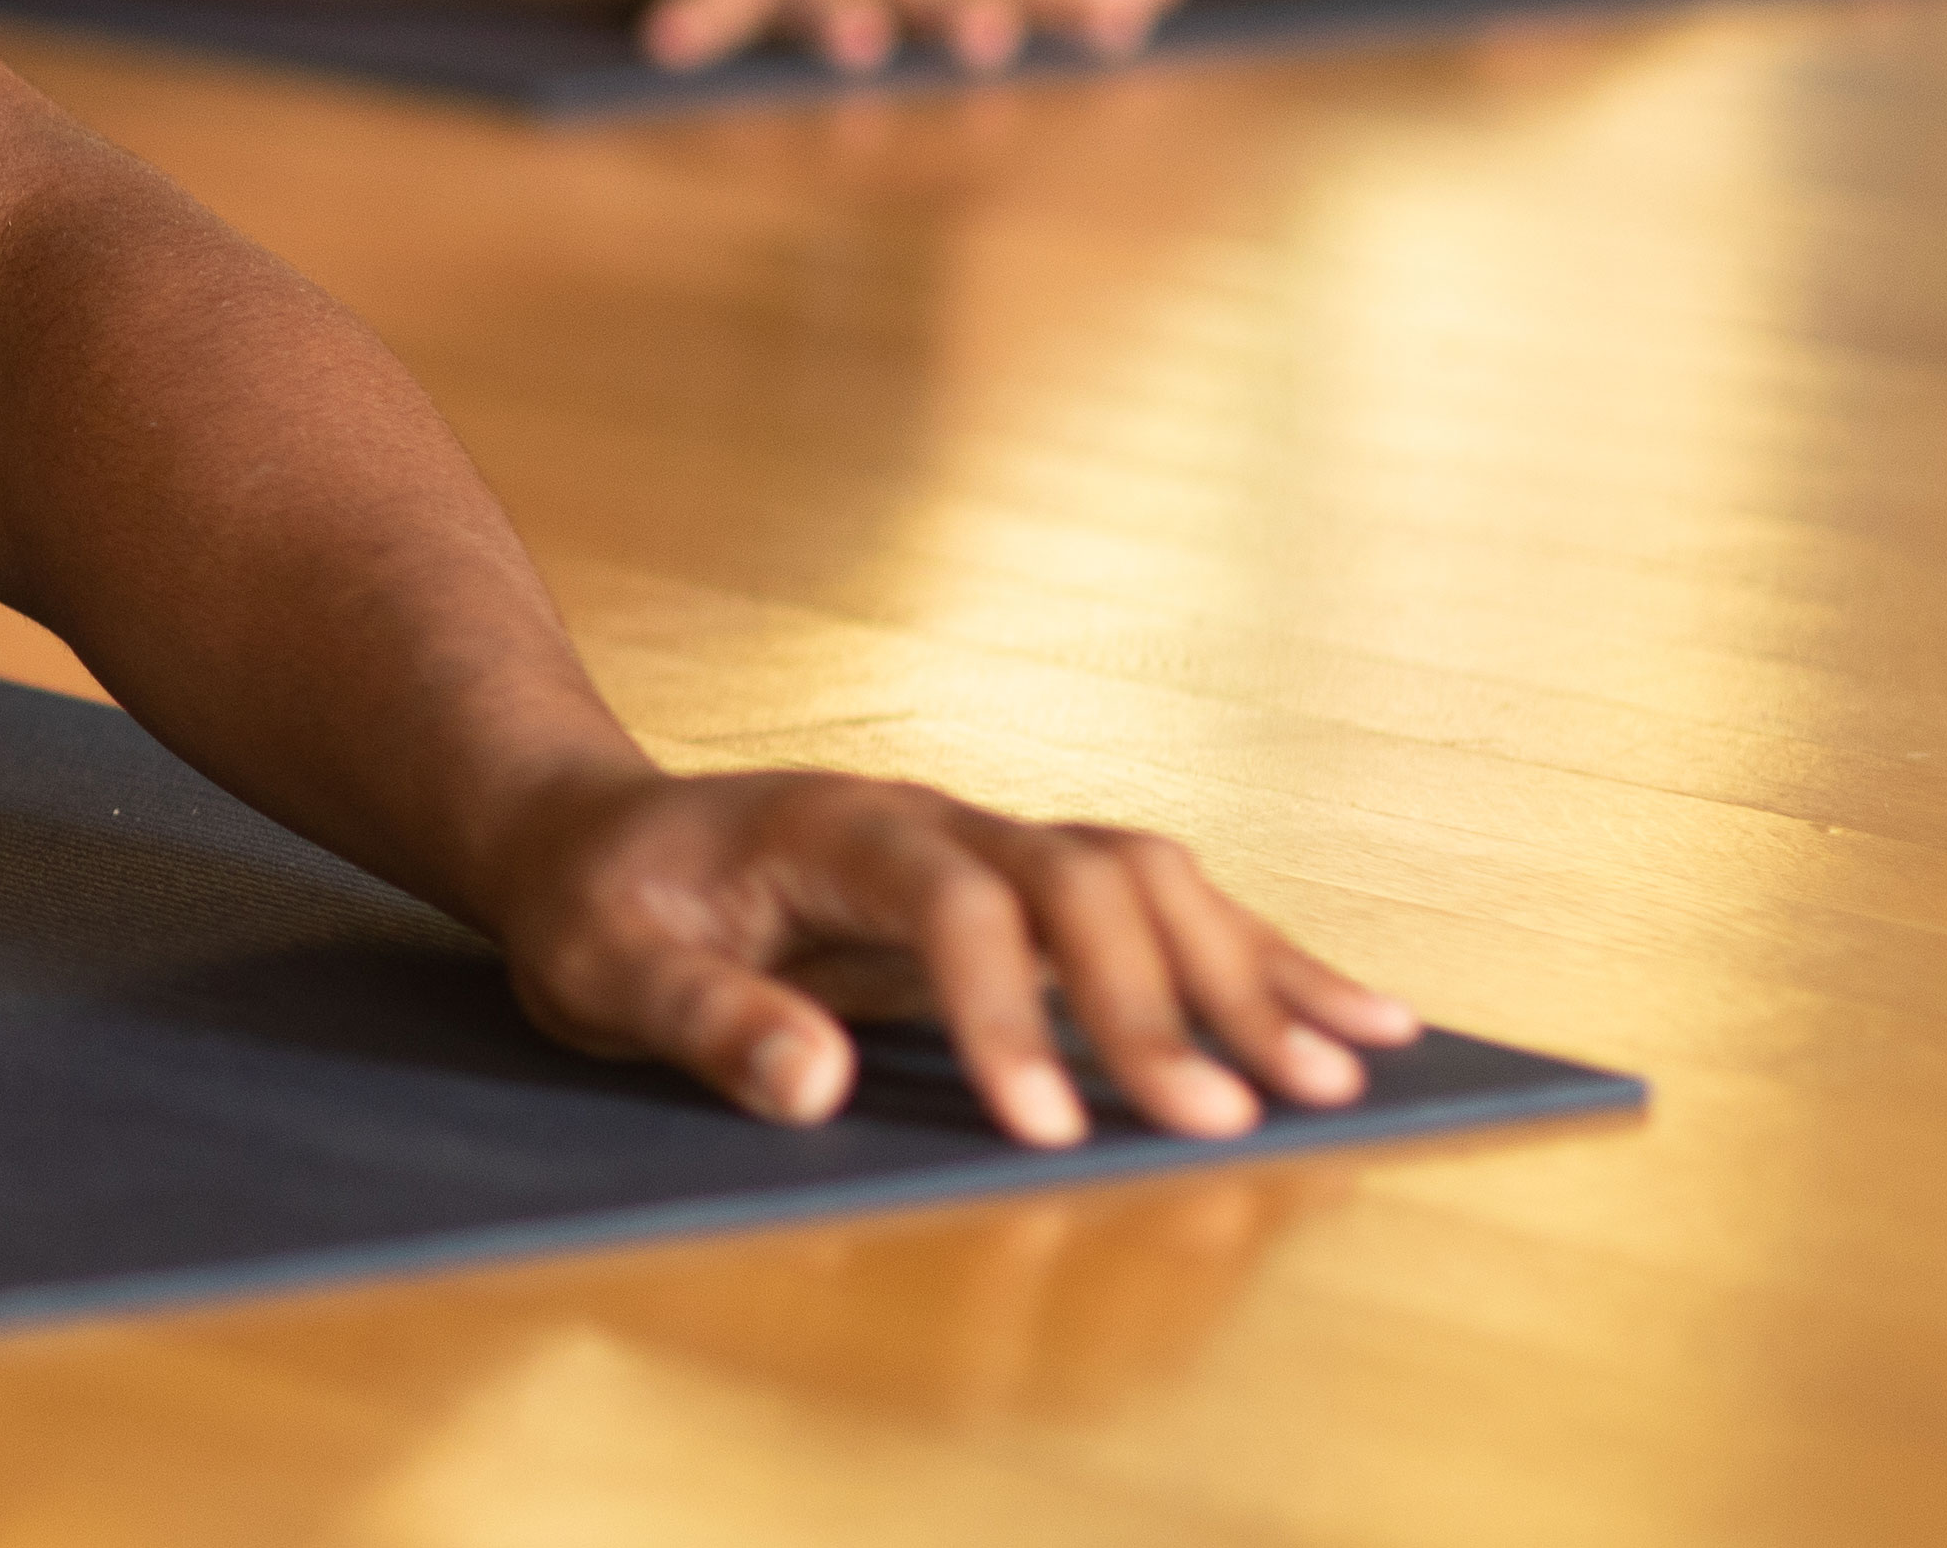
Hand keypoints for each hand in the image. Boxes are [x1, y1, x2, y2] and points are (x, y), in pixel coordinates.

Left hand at [479, 768, 1419, 1146]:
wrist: (598, 835)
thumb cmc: (596, 906)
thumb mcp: (597, 967)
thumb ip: (698, 1017)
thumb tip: (816, 1086)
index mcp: (830, 826)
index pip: (952, 903)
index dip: (1004, 1011)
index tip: (1046, 1127)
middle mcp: (936, 818)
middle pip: (1082, 882)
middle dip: (1157, 1003)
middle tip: (1222, 1123)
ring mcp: (993, 844)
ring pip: (1150, 883)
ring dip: (1242, 976)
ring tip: (1333, 1080)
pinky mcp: (1028, 890)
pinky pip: (1165, 909)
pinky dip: (1260, 963)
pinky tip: (1350, 1024)